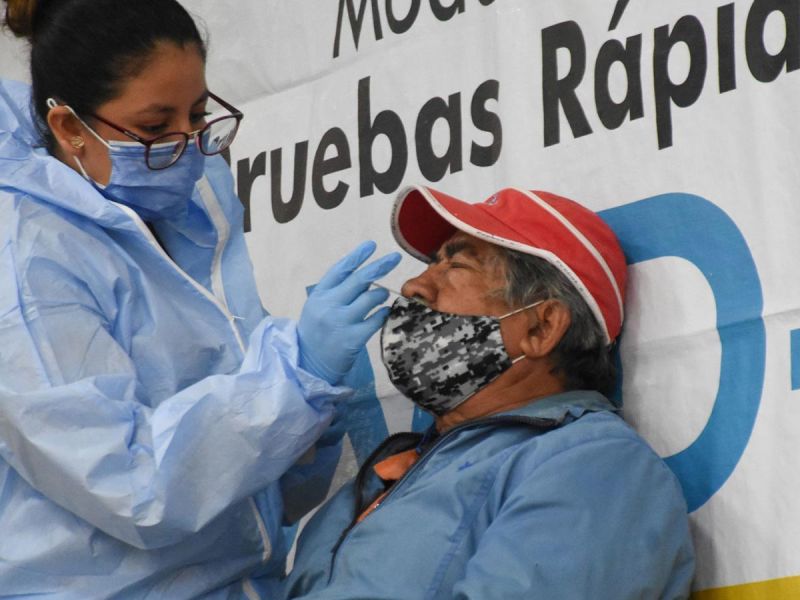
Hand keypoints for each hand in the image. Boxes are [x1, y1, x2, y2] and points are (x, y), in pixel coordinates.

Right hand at [298, 241, 400, 384]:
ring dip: (381, 295)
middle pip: (360, 280)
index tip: (372, 245)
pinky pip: (376, 319)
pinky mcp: (353, 339)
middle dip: (380, 266)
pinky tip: (383, 313)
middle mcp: (329, 305)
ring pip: (371, 298)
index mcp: (320, 294)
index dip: (357, 255)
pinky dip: (383, 313)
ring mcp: (341, 322)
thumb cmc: (316, 332)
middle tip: (395, 258)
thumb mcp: (318, 306)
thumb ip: (337, 291)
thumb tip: (366, 276)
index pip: (340, 269)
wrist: (308, 364)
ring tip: (381, 298)